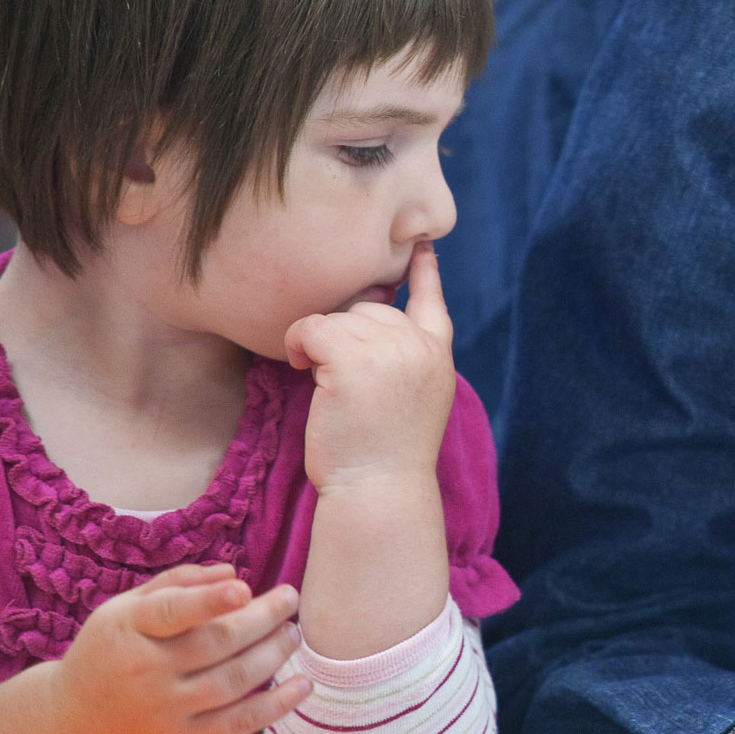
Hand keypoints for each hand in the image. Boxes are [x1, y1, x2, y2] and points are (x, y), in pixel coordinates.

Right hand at [38, 563, 308, 733]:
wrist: (68, 724)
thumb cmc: (108, 653)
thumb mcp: (123, 611)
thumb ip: (176, 585)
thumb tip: (232, 572)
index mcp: (127, 630)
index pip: (170, 611)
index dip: (208, 600)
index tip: (243, 588)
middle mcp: (146, 671)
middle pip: (217, 642)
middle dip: (264, 618)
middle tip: (291, 599)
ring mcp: (164, 710)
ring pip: (234, 680)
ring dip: (274, 654)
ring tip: (293, 633)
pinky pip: (238, 723)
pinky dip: (275, 705)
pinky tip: (303, 685)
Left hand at [284, 242, 454, 494]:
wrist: (379, 489)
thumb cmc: (384, 454)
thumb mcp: (414, 398)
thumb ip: (404, 359)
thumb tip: (368, 320)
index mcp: (437, 355)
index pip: (432, 300)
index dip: (424, 272)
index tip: (422, 244)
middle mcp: (418, 345)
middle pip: (368, 308)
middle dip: (346, 336)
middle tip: (340, 381)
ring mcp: (389, 349)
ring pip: (337, 316)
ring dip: (318, 344)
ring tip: (323, 383)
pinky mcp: (352, 359)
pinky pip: (310, 327)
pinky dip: (297, 344)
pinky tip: (302, 369)